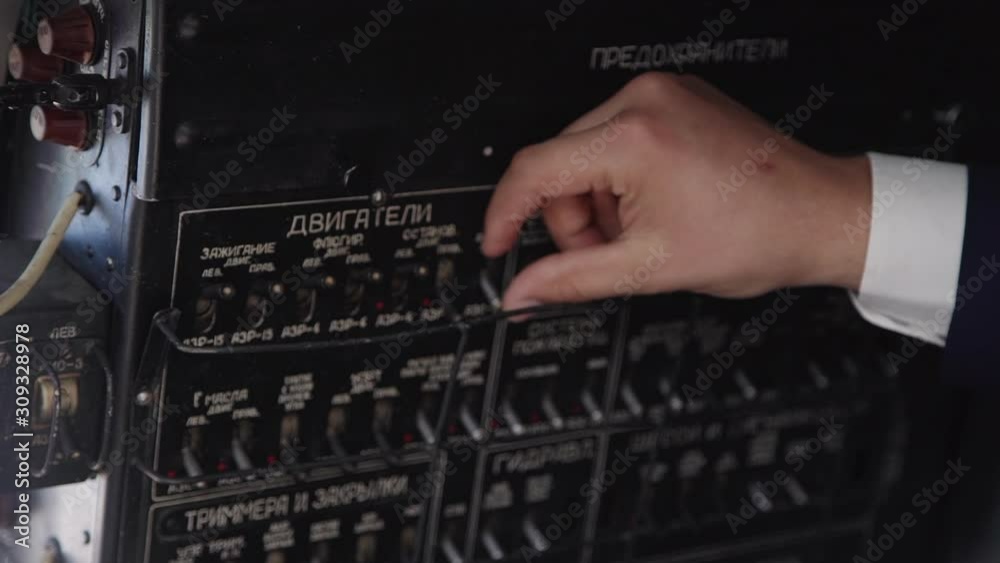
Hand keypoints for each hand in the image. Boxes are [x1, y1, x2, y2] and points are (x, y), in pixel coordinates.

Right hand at [481, 72, 871, 309]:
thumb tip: (522, 291)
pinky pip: (617, 140)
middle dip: (572, 219)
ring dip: (599, 202)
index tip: (498, 244)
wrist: (819, 215)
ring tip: (644, 230)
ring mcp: (662, 94)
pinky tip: (656, 205)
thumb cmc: (758, 233)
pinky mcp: (675, 99)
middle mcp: (643, 100)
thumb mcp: (650, 267)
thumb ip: (571, 280)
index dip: (506, 215)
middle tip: (609, 252)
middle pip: (559, 164)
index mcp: (633, 136)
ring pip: (585, 154)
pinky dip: (622, 180)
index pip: (534, 170)